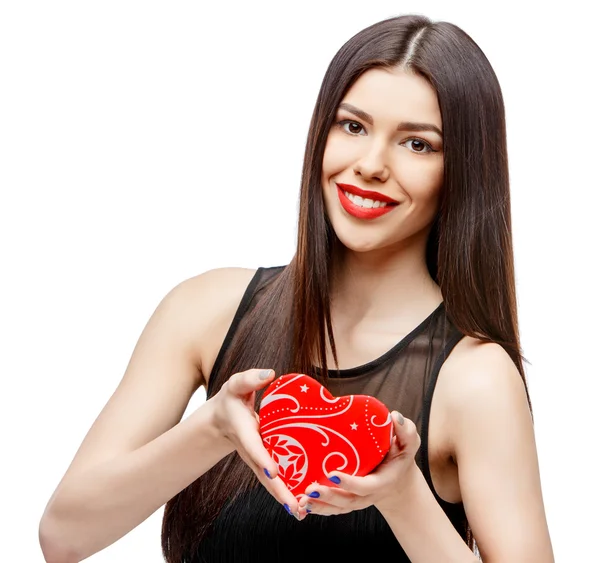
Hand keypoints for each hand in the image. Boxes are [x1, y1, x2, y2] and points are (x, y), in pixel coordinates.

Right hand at [208, 368, 300, 517]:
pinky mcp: (265, 463)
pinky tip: (303, 505)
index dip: (264, 460)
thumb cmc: (231, 400)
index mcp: (245, 433)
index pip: (255, 448)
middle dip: (280, 491)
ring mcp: (258, 461)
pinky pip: (276, 481)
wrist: (220, 419)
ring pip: (272, 483)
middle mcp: (252, 452)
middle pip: (265, 475)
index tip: (274, 472)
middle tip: (296, 507)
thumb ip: (250, 379)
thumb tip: (269, 374)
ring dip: (285, 498)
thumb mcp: (236, 385)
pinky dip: (287, 493)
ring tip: (304, 513)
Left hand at [296, 411, 420, 518]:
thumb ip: (405, 430)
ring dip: (319, 505)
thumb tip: (394, 417)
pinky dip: (317, 508)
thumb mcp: (409, 441)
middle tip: (310, 489)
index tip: (332, 473)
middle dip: (328, 497)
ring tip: (301, 500)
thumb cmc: (400, 454)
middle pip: (347, 501)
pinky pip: (332, 508)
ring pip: (337, 508)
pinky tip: (301, 504)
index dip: (350, 483)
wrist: (398, 478)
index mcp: (382, 481)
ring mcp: (356, 500)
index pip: (365, 486)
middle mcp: (368, 495)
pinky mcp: (347, 500)